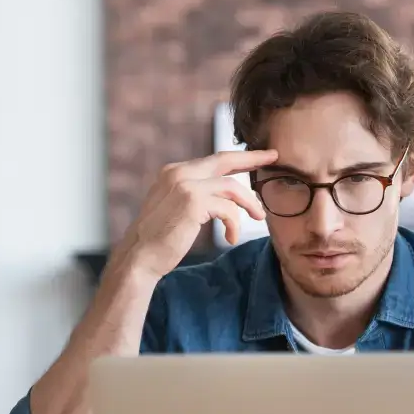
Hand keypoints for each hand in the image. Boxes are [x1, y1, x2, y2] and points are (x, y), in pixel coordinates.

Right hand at [114, 149, 278, 279]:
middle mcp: (178, 173)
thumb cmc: (160, 240)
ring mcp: (185, 185)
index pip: (213, 160)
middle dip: (252, 158)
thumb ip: (196, 196)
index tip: (260, 155)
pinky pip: (228, 209)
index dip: (238, 158)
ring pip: (232, 187)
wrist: (140, 257)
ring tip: (258, 218)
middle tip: (274, 157)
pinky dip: (234, 224)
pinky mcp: (193, 202)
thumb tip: (225, 197)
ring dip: (249, 203)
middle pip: (225, 159)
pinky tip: (231, 238)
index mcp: (174, 172)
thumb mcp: (177, 210)